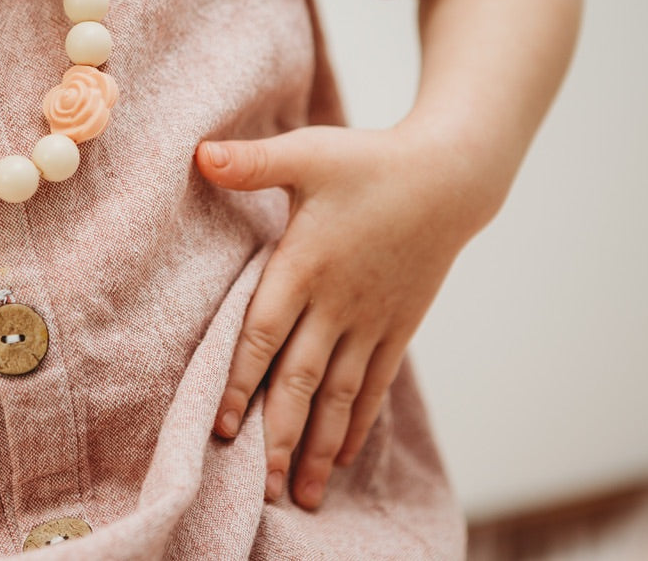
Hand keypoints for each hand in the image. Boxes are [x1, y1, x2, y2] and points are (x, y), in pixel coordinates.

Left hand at [195, 124, 496, 508]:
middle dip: (280, 435)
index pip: (264, 335)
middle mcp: (336, 303)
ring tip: (302, 494)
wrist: (449, 176)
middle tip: (261, 489)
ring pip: (340, 394)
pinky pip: (375, 383)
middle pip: (301, 380)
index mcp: (304, 266)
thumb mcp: (307, 152)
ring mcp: (371, 319)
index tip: (224, 428)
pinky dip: (358, 421)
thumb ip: (252, 162)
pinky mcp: (398, 325)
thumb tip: (198, 154)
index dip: (242, 382)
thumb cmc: (370, 161)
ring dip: (320, 444)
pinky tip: (343, 455)